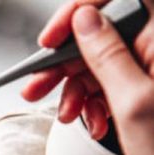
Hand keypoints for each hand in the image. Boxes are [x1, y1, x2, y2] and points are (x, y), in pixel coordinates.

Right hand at [22, 0, 153, 154]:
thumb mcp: (134, 103)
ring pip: (99, 61)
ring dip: (74, 88)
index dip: (80, 9)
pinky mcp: (147, 87)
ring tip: (65, 114)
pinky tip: (91, 119)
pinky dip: (92, 101)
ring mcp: (153, 67)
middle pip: (101, 31)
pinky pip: (109, 82)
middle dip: (66, 61)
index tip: (54, 35)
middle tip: (38, 84)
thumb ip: (107, 55)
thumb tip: (84, 20)